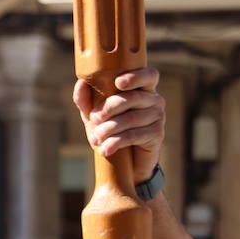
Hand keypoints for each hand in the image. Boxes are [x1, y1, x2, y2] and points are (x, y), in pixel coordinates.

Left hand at [73, 68, 164, 182]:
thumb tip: (81, 83)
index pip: (148, 75)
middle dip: (110, 108)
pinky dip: (116, 142)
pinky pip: (134, 135)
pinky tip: (105, 149)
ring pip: (131, 118)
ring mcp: (158, 117)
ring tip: (95, 139)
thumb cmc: (111, 132)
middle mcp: (154, 100)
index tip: (118, 83)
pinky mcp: (157, 134)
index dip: (136, 76)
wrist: (126, 163)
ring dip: (109, 129)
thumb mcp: (95, 117)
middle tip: (94, 119)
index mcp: (142, 88)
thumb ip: (86, 100)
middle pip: (133, 97)